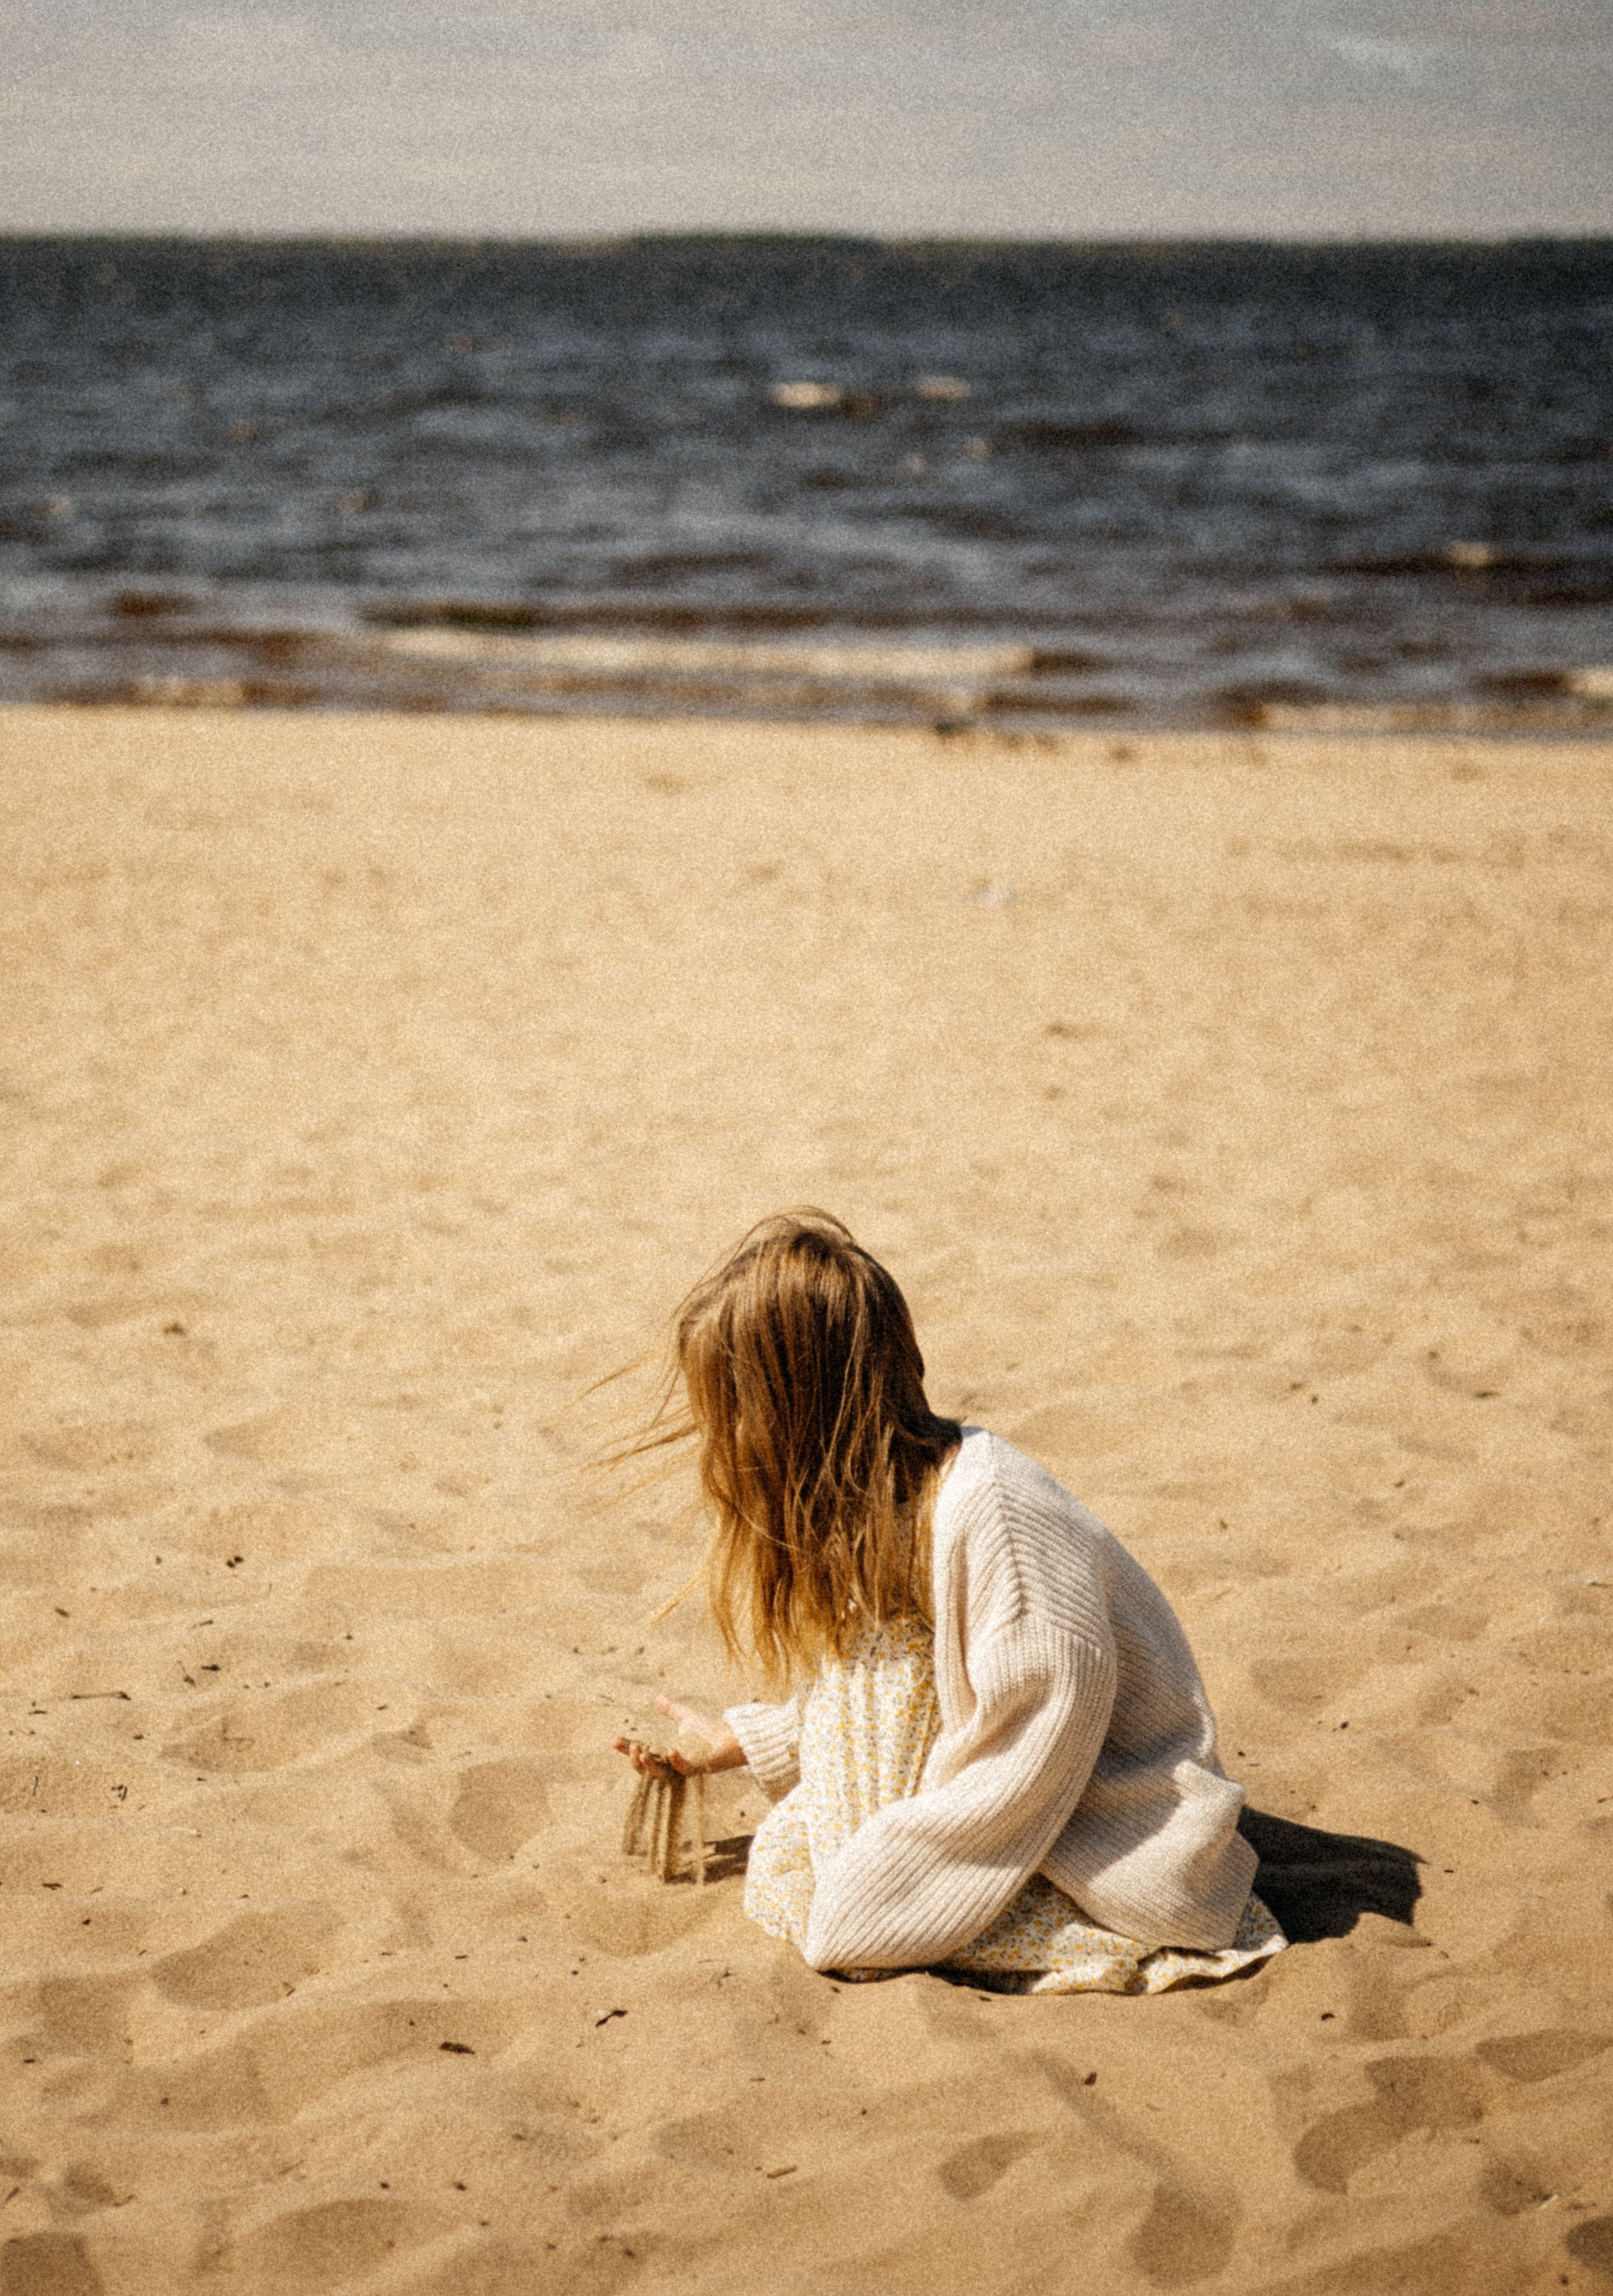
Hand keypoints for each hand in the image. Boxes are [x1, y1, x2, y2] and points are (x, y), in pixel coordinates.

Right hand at [613, 1694, 744, 1778]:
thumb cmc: (709, 1730)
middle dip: (636, 1761)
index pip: (643, 1752)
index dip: (628, 1749)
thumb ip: (671, 1710)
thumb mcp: (685, 1717)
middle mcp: (673, 1762)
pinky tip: (670, 1751)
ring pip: (661, 1773)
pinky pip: (684, 1769)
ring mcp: (684, 1767)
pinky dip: (676, 1761)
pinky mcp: (698, 1767)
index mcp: (666, 1751)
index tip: (614, 1741)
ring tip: (642, 1752)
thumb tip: (656, 1698)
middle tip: (632, 1748)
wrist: (731, 1736)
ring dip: (650, 1764)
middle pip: (647, 1768)